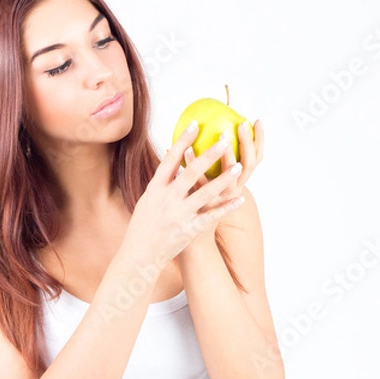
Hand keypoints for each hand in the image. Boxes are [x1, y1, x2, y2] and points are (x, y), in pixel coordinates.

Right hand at [123, 122, 249, 268]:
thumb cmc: (143, 225)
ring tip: (238, 167)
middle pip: (191, 172)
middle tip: (224, 140)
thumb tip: (171, 160)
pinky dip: (226, 207)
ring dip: (223, 179)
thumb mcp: (147, 199)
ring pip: (205, 193)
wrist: (139, 254)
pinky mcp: (189, 229)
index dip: (183, 140)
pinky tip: (240, 199)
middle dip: (209, 155)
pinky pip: (211, 217)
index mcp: (155, 188)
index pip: (170, 159)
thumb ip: (161, 181)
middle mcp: (167, 199)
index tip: (195, 124)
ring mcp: (179, 214)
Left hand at [182, 119, 263, 229]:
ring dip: (226, 156)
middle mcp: (233, 190)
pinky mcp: (200, 203)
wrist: (192, 234)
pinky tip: (186, 149)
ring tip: (220, 135)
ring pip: (227, 176)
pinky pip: (198, 183)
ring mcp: (218, 198)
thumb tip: (216, 129)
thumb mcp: (216, 184)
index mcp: (239, 182)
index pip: (256, 158)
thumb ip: (218, 163)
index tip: (257, 120)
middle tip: (241, 125)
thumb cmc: (203, 203)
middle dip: (247, 144)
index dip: (259, 140)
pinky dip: (193, 165)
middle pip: (247, 165)